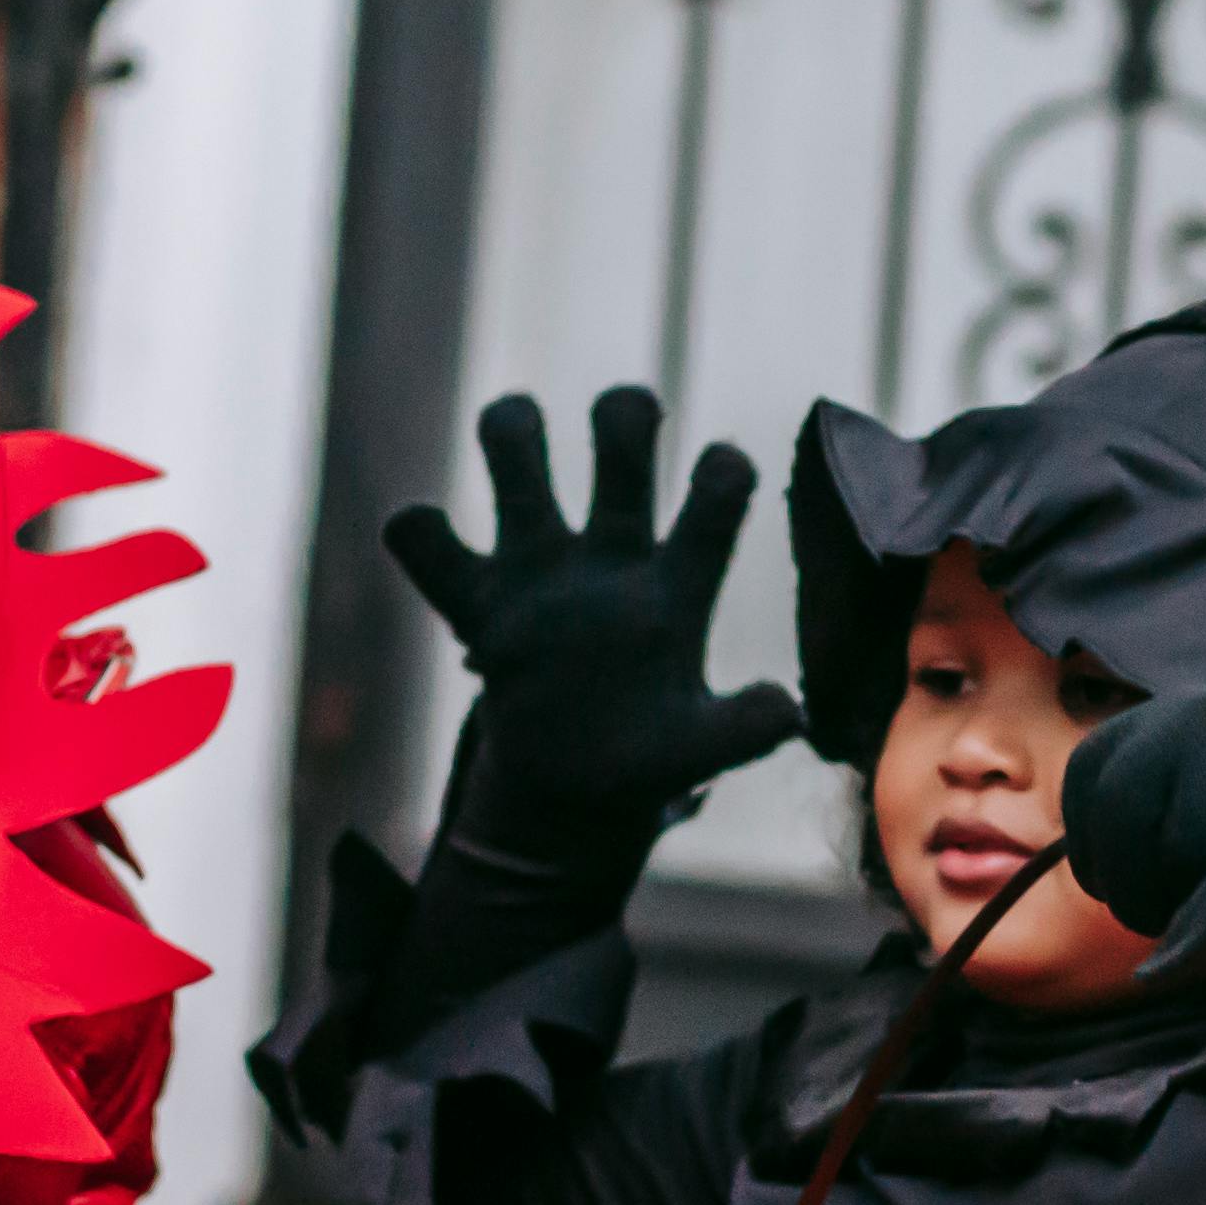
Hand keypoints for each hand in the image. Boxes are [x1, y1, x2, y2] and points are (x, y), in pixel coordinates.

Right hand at [383, 387, 804, 845]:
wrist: (572, 787)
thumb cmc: (647, 753)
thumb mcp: (698, 749)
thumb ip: (742, 729)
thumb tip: (787, 713)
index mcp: (675, 583)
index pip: (714, 498)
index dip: (721, 474)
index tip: (721, 467)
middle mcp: (608, 556)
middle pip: (621, 445)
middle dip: (624, 416)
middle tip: (622, 423)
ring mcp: (538, 571)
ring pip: (518, 459)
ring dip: (513, 428)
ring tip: (516, 432)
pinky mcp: (477, 604)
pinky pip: (430, 546)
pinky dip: (418, 529)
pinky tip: (427, 533)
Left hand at [1059, 690, 1205, 981]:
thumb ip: (1166, 790)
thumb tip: (1084, 849)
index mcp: (1188, 708)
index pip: (1091, 768)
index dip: (1085, 831)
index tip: (1105, 873)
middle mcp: (1201, 723)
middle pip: (1108, 813)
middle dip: (1115, 876)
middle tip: (1147, 910)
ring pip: (1147, 855)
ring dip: (1151, 905)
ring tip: (1184, 920)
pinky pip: (1200, 899)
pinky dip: (1178, 945)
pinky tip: (1160, 970)